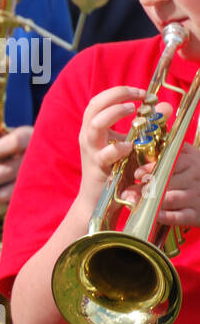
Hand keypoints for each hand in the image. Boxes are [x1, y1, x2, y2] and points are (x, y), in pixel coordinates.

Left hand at [0, 125, 32, 210]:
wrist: (55, 151)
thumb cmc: (25, 141)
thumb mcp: (16, 135)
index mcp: (30, 137)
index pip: (15, 142)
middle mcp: (37, 157)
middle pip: (10, 170)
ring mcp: (40, 175)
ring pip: (16, 188)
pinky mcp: (40, 190)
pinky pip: (22, 199)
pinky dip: (5, 206)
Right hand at [76, 85, 145, 204]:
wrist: (97, 199)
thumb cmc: (115, 170)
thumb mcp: (131, 143)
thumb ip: (148, 125)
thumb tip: (165, 107)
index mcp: (93, 129)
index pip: (99, 101)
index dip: (118, 92)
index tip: (141, 92)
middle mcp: (89, 137)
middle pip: (94, 107)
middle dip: (115, 96)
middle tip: (137, 95)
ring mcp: (91, 151)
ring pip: (95, 126)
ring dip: (114, 114)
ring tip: (132, 110)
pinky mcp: (97, 167)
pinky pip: (104, 154)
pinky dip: (118, 148)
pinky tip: (130, 146)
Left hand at [133, 99, 199, 227]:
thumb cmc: (190, 174)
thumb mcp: (183, 153)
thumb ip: (168, 138)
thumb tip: (161, 107)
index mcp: (190, 158)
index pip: (170, 159)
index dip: (151, 166)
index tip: (137, 172)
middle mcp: (195, 175)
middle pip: (168, 179)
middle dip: (147, 185)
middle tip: (130, 190)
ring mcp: (196, 195)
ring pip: (170, 197)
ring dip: (150, 201)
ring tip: (135, 202)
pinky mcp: (196, 214)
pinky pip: (178, 217)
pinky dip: (164, 216)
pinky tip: (154, 215)